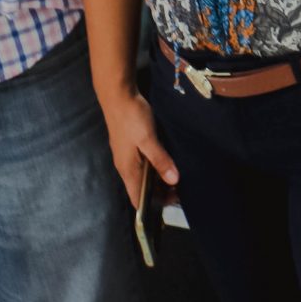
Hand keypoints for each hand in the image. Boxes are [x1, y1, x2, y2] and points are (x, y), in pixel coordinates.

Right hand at [100, 90, 178, 210]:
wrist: (118, 95)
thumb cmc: (131, 117)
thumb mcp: (148, 139)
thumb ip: (159, 160)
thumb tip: (173, 180)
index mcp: (127, 169)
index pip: (136, 198)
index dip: (151, 206)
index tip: (172, 204)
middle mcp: (125, 166)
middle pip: (141, 188)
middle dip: (159, 193)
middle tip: (182, 191)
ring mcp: (127, 156)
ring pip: (143, 176)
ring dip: (158, 180)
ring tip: (178, 179)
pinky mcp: (131, 147)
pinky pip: (144, 165)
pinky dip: (155, 168)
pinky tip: (168, 164)